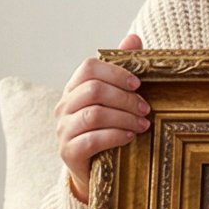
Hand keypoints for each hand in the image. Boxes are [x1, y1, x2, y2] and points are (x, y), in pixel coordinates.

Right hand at [58, 32, 147, 201]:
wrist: (93, 171)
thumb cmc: (107, 129)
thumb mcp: (116, 99)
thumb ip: (122, 69)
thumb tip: (133, 38)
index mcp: (74, 88)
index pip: (88, 67)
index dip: (115, 72)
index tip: (138, 83)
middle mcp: (64, 106)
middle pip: (93, 90)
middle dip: (124, 98)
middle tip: (145, 108)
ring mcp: (63, 129)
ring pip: (94, 114)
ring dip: (124, 118)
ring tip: (143, 124)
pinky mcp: (68, 152)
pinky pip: (92, 139)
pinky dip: (115, 136)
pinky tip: (130, 137)